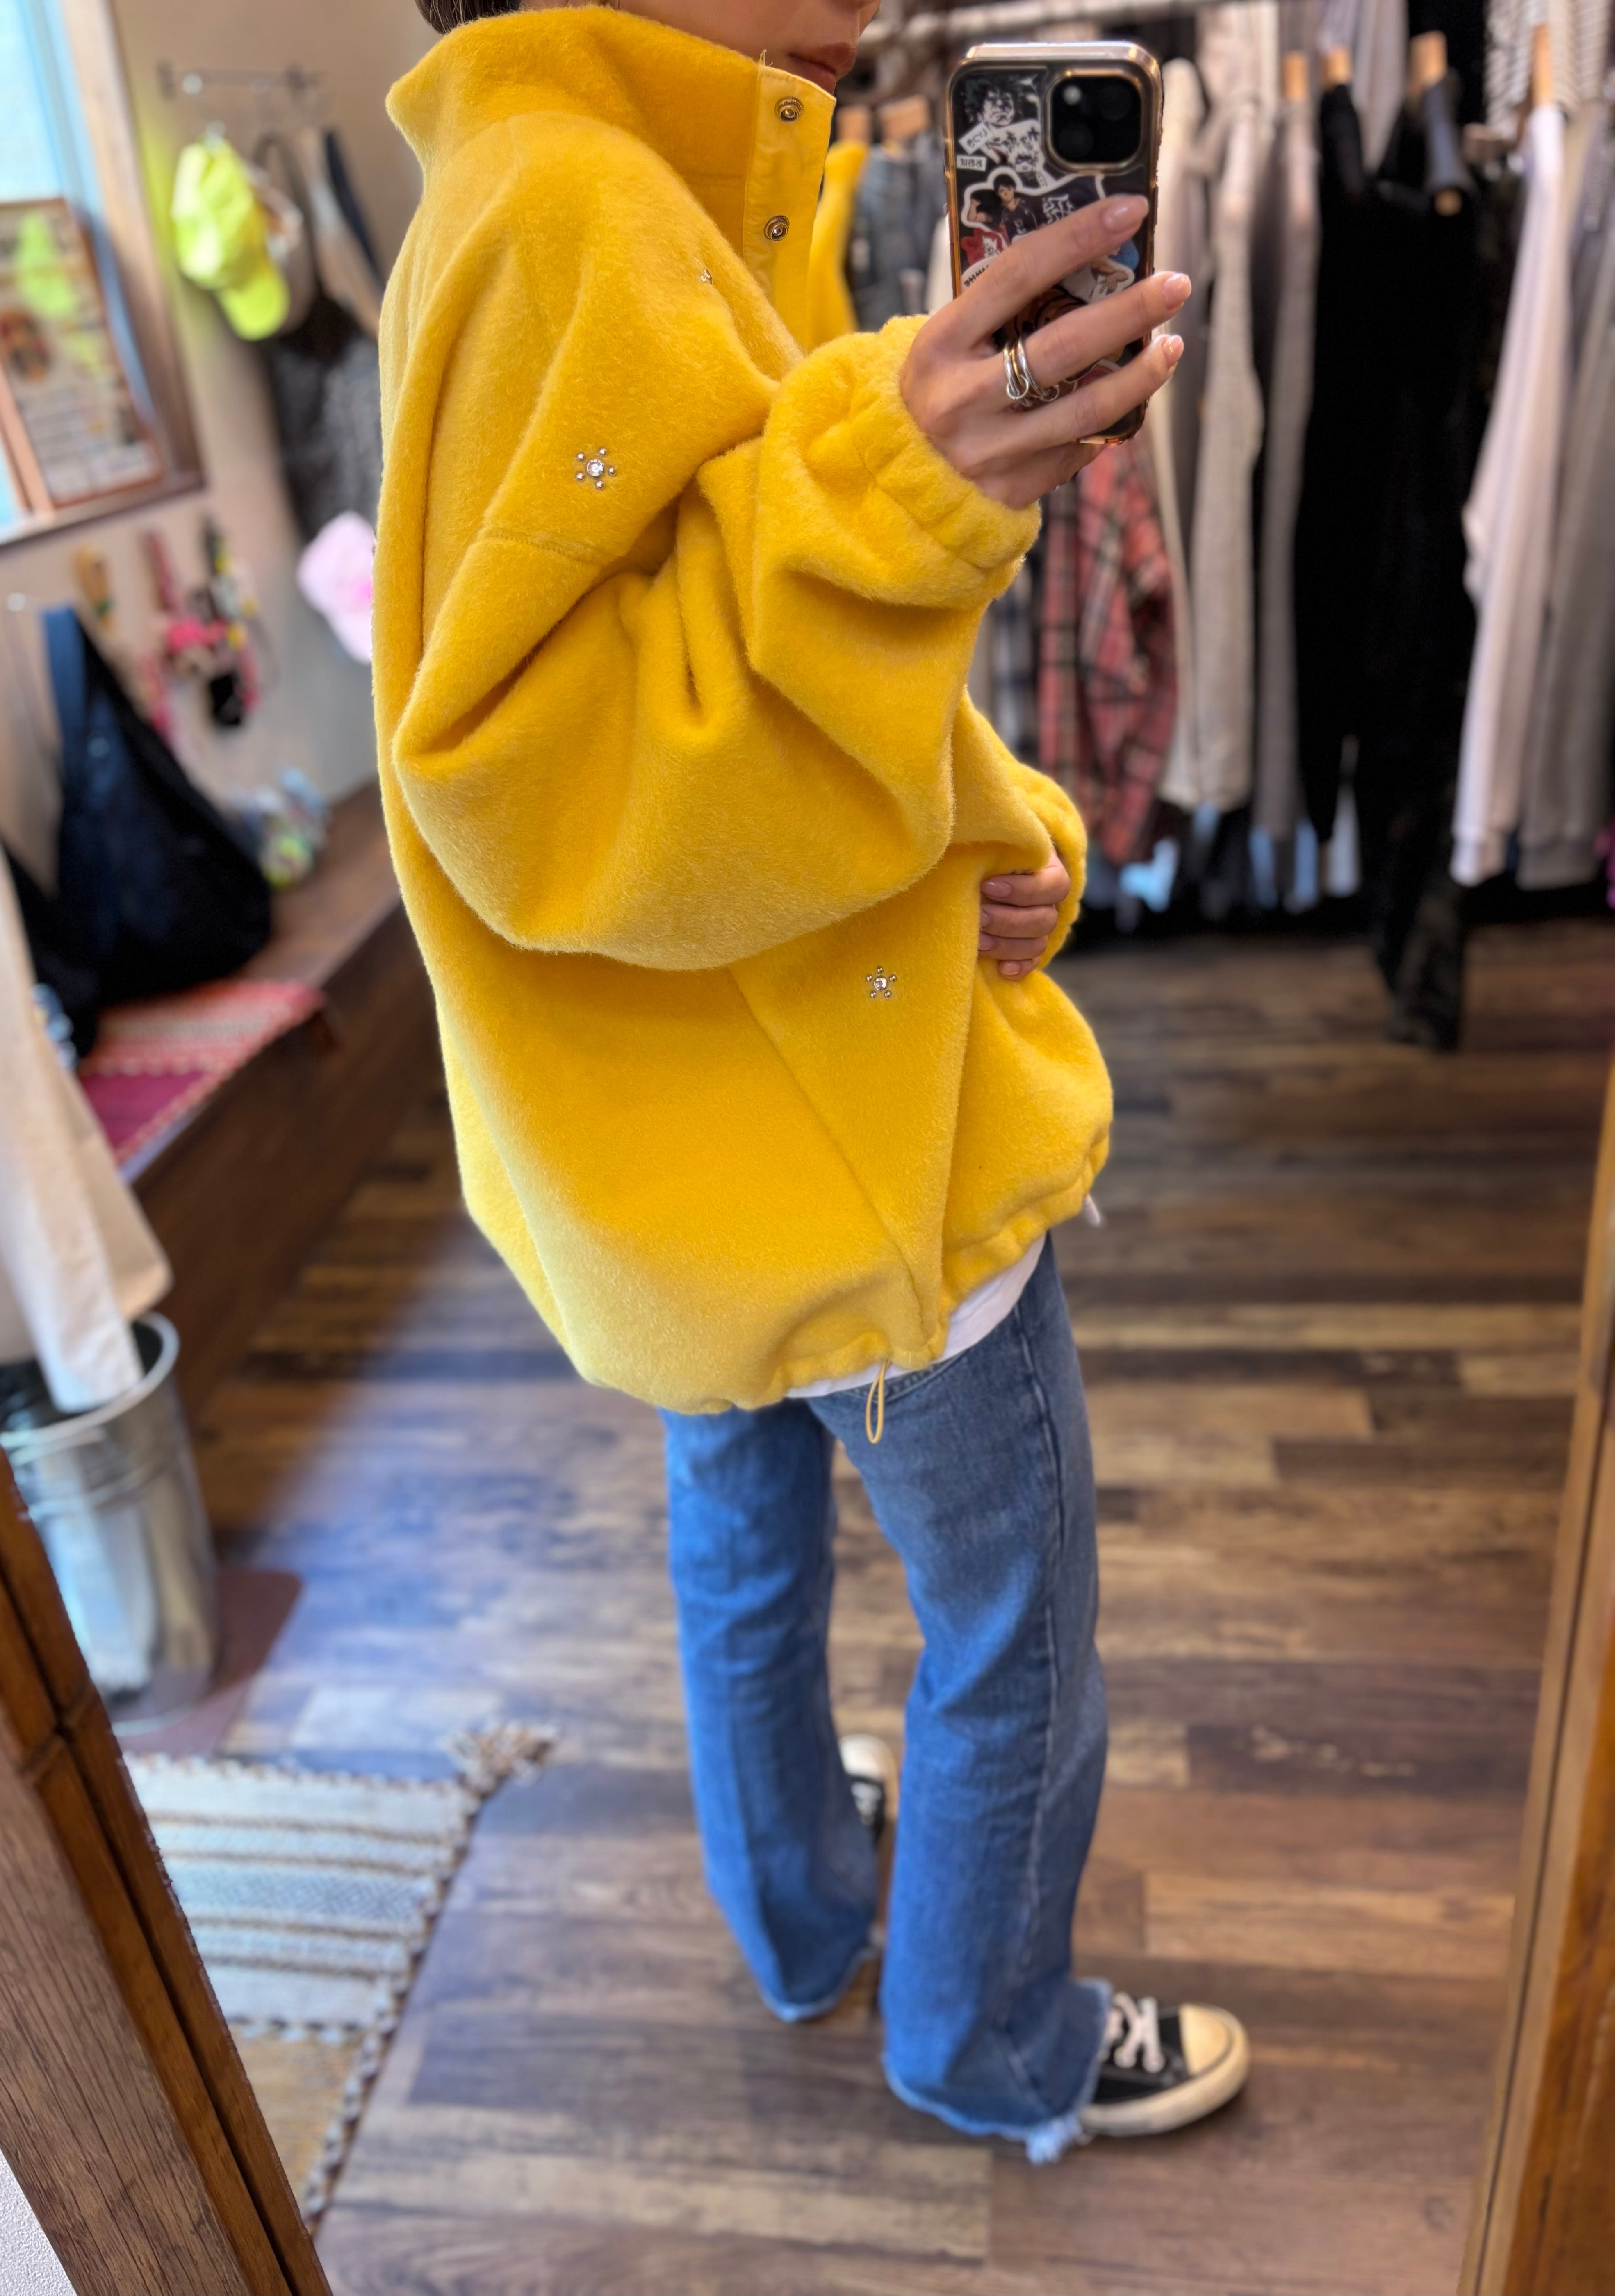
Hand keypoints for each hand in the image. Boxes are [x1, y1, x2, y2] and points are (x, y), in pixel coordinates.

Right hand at [901, 196, 1191, 509]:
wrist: (903, 480)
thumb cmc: (941, 389)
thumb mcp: (950, 341)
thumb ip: (1002, 311)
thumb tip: (1093, 262)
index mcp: (939, 345)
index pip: (1016, 275)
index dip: (1077, 238)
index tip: (1130, 211)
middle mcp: (960, 400)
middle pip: (1063, 347)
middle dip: (1129, 311)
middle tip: (1174, 285)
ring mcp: (988, 451)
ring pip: (1086, 410)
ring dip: (1140, 376)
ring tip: (1172, 347)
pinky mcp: (1012, 488)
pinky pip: (1078, 449)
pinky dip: (1110, 420)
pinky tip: (1130, 397)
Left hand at [980, 855, 1071, 976]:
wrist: (979, 871)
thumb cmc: (985, 851)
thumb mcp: (994, 845)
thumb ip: (995, 852)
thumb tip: (982, 873)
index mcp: (1050, 872)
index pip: (1053, 885)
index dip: (1022, 890)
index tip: (988, 885)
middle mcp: (1049, 903)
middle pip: (1045, 919)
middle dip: (1008, 920)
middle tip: (979, 916)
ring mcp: (1040, 928)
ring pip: (1037, 944)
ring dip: (1007, 945)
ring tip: (978, 941)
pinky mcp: (1028, 949)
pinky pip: (1033, 963)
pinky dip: (1019, 967)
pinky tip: (1002, 969)